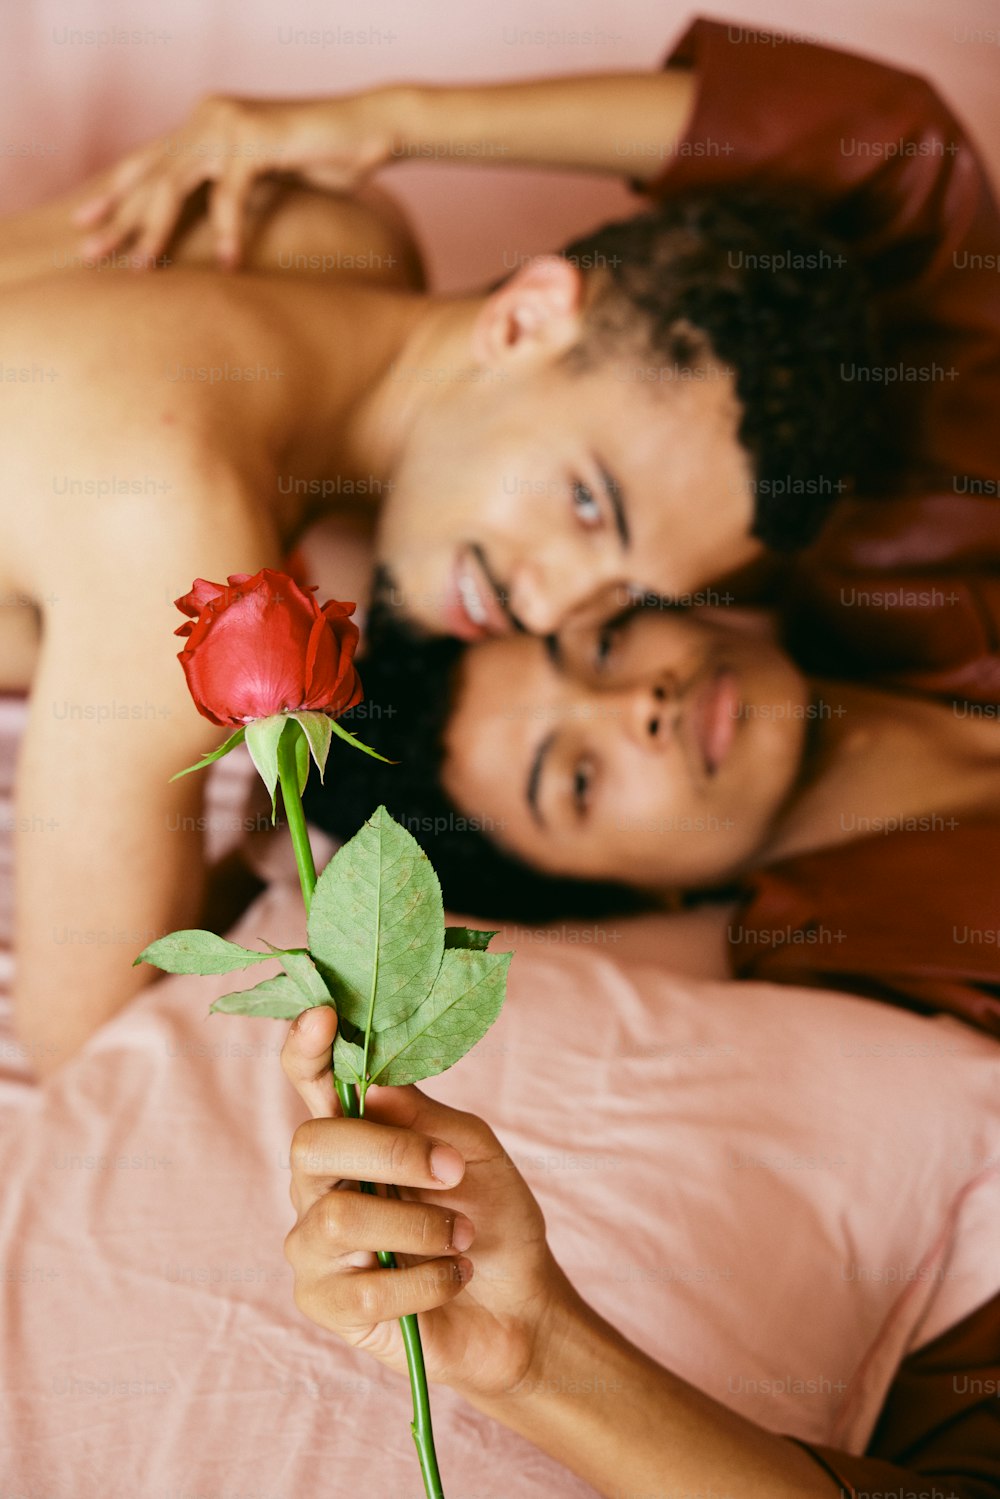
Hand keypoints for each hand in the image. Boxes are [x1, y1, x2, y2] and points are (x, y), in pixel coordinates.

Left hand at [73, 91, 397, 268]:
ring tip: (141, 269)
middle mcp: (208, 118)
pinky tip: (228, 265)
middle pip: (150, 174)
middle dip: (119, 217)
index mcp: (205, 125)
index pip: (149, 164)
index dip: (116, 195)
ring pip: (175, 184)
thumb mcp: (267, 179)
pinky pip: (228, 194)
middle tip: (90, 253)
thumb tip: (204, 231)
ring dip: (155, 230)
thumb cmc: (326, 160)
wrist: (373, 130)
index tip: (87, 226)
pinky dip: (227, 232)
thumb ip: (231, 189)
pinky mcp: (255, 139)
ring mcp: (228, 124)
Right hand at [281, 1006, 572, 1402]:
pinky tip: (454, 1278)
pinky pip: (363, 1288)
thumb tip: (373, 1087)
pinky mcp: (326, 1304)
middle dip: (388, 1153)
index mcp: (354, 1133)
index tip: (322, 1016)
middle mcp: (320, 1182)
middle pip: (311, 1144)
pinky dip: (427, 1282)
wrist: (520, 1305)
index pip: (310, 1082)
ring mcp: (315, 1245)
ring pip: (338, 1218)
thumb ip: (422, 1116)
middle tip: (450, 1171)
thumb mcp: (472, 1150)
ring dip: (419, 1228)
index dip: (305, 1049)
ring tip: (461, 1238)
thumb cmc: (491, 1216)